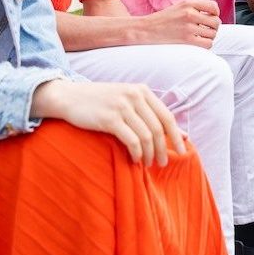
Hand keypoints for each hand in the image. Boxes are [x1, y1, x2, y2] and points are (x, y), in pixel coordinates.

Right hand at [31, 79, 186, 165]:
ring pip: (146, 136)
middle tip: (162, 164)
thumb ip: (152, 115)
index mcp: (142, 90)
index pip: (167, 116)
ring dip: (150, 154)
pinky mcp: (110, 118)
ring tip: (148, 164)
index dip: (176, 136)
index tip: (183, 152)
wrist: (70, 97)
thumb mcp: (128, 102)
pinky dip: (137, 153)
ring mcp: (122, 106)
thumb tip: (183, 134)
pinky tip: (135, 159)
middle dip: (163, 149)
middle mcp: (134, 95)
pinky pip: (132, 140)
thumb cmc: (102, 102)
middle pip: (158, 128)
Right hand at [141, 0, 221, 48]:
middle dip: (213, 27)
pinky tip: (198, 43)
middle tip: (206, 30)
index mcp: (188, 3)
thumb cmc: (164, 19)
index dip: (216, 14)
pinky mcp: (186, 40)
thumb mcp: (179, 7)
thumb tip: (215, 10)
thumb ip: (195, 7)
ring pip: (212, 34)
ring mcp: (188, 27)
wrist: (147, 29)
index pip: (213, 7)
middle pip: (215, 22)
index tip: (211, 18)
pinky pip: (207, 44)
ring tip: (201, 37)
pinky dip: (206, 44)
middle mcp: (190, 14)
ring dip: (209, 37)